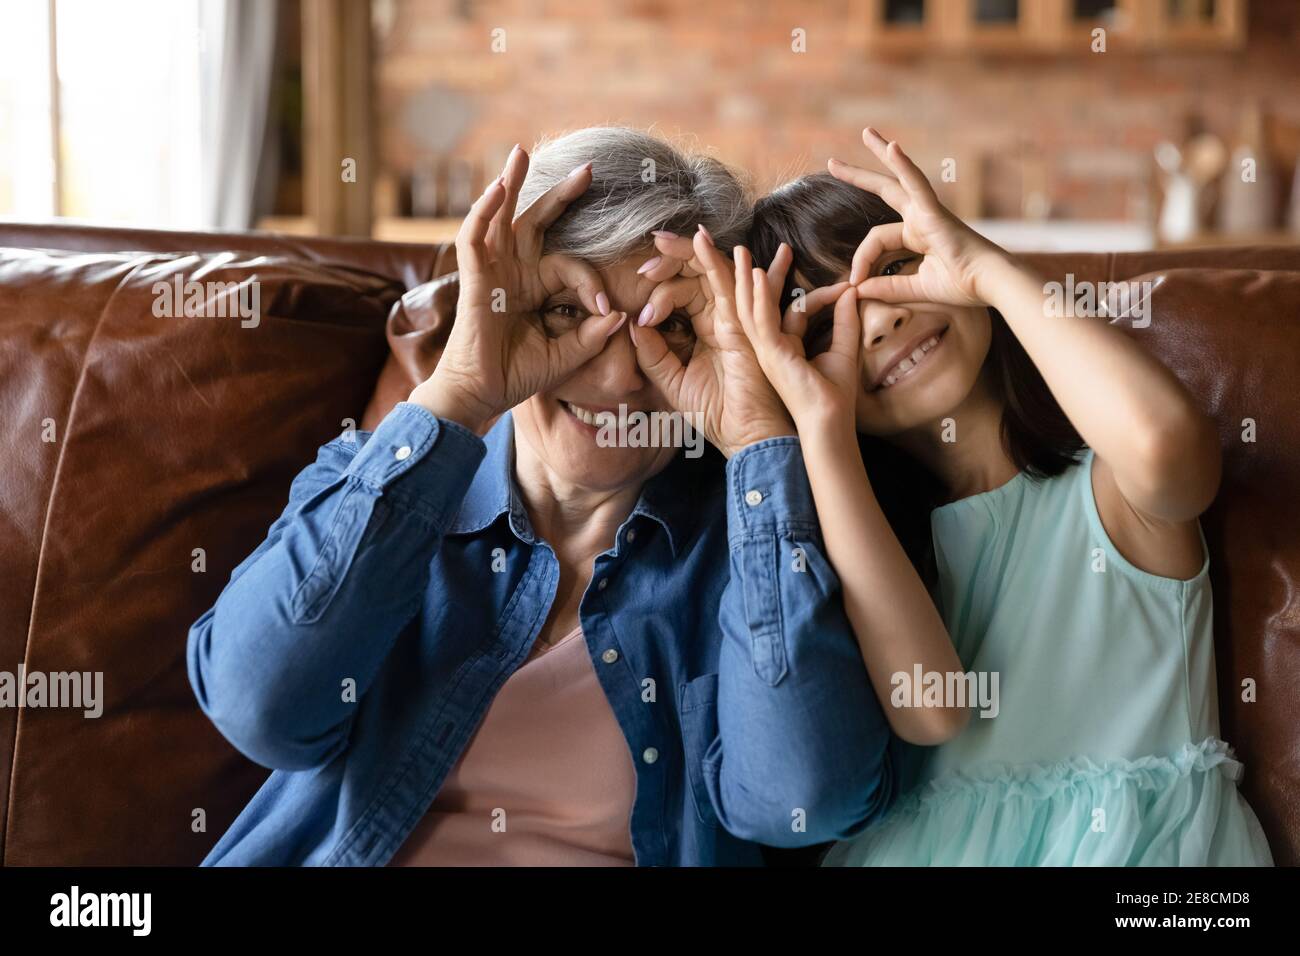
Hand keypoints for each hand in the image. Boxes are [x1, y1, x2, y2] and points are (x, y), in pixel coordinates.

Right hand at [410, 145, 625, 433]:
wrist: (482, 394)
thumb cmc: (516, 376)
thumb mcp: (565, 355)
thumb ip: (591, 336)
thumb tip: (620, 315)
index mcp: (534, 288)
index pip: (569, 265)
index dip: (590, 282)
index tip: (606, 308)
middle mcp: (513, 273)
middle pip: (535, 222)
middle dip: (560, 195)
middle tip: (587, 169)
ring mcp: (492, 272)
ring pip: (501, 218)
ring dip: (510, 184)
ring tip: (520, 151)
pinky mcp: (474, 278)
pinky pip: (475, 237)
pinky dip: (483, 212)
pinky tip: (497, 188)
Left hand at [629, 227, 795, 457]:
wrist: (744, 437)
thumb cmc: (717, 413)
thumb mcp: (672, 382)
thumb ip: (653, 354)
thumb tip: (633, 325)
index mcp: (707, 326)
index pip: (684, 291)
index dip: (659, 292)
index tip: (643, 316)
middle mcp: (723, 316)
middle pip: (698, 273)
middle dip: (670, 261)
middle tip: (645, 266)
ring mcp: (737, 317)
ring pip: (713, 271)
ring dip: (687, 253)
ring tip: (662, 242)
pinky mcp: (745, 324)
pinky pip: (731, 286)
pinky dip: (716, 263)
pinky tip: (702, 241)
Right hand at [732, 243, 859, 434]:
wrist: (830, 422)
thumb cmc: (836, 396)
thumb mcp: (844, 348)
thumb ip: (844, 319)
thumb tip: (852, 291)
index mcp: (785, 348)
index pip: (788, 311)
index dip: (804, 292)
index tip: (823, 276)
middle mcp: (770, 348)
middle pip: (756, 305)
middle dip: (748, 276)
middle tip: (741, 248)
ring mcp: (767, 352)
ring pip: (749, 309)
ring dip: (743, 279)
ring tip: (739, 253)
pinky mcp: (771, 354)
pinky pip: (760, 321)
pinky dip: (756, 298)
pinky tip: (753, 275)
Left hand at [828, 127, 1007, 307]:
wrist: (990, 284)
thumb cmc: (963, 285)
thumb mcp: (915, 288)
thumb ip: (887, 287)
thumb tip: (857, 290)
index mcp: (916, 234)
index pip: (876, 240)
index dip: (860, 260)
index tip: (853, 284)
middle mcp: (921, 217)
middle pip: (884, 189)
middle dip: (858, 175)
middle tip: (833, 163)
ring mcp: (928, 211)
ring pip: (898, 178)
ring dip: (881, 153)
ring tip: (866, 133)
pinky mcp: (936, 212)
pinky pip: (917, 184)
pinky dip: (905, 165)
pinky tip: (891, 147)